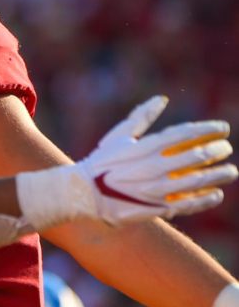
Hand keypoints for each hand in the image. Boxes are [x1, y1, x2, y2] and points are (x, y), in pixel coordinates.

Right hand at [16, 96, 237, 229]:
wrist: (83, 194)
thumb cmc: (100, 163)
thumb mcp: (119, 136)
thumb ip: (142, 117)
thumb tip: (162, 99)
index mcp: (146, 146)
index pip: (186, 134)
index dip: (208, 129)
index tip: (223, 128)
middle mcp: (154, 167)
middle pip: (197, 156)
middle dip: (216, 151)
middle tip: (226, 149)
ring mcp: (157, 188)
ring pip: (197, 180)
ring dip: (218, 175)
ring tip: (230, 172)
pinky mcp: (156, 207)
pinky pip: (187, 203)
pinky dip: (205, 199)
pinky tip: (216, 195)